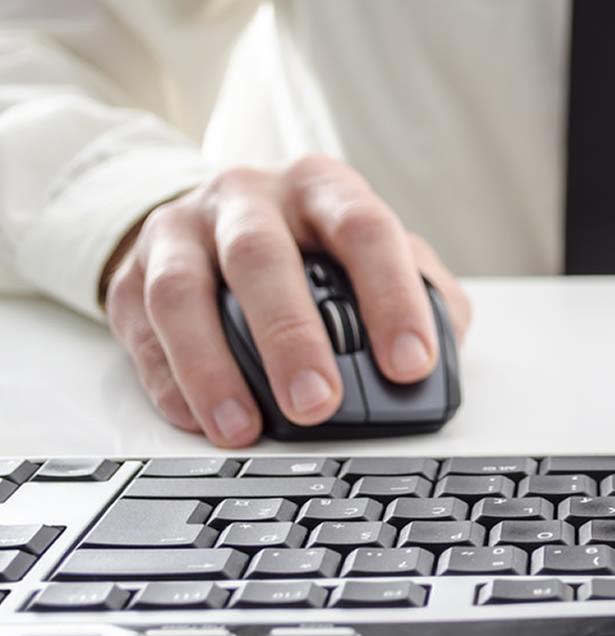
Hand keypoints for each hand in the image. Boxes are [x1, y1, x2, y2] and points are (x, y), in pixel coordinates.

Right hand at [103, 155, 470, 446]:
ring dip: (214, 367)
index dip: (392, 297)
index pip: (364, 230)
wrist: (213, 220)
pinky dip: (169, 383)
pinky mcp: (131, 274)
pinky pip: (142, 330)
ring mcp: (181, 231)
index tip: (411, 363)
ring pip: (184, 293)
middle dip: (291, 336)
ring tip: (245, 428)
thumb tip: (443, 355)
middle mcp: (248, 198)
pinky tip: (202, 420)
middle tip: (318, 402)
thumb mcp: (372, 252)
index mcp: (322, 187)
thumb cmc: (312, 247)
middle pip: (262, 258)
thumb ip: (420, 293)